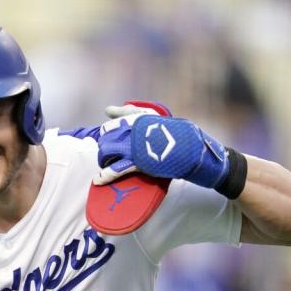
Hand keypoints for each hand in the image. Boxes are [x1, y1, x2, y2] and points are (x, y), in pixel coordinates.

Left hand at [98, 111, 231, 189]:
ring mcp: (137, 146)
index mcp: (139, 118)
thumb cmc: (173, 133)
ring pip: (108, 151)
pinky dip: (106, 175)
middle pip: (107, 138)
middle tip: (108, 155)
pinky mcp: (140, 162)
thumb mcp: (153, 118)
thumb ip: (129, 113)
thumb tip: (107, 110)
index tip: (111, 141)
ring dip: (103, 158)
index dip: (108, 135)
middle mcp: (135, 130)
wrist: (192, 150)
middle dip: (104, 147)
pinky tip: (98, 180)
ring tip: (105, 164)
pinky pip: (117, 169)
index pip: (113, 125)